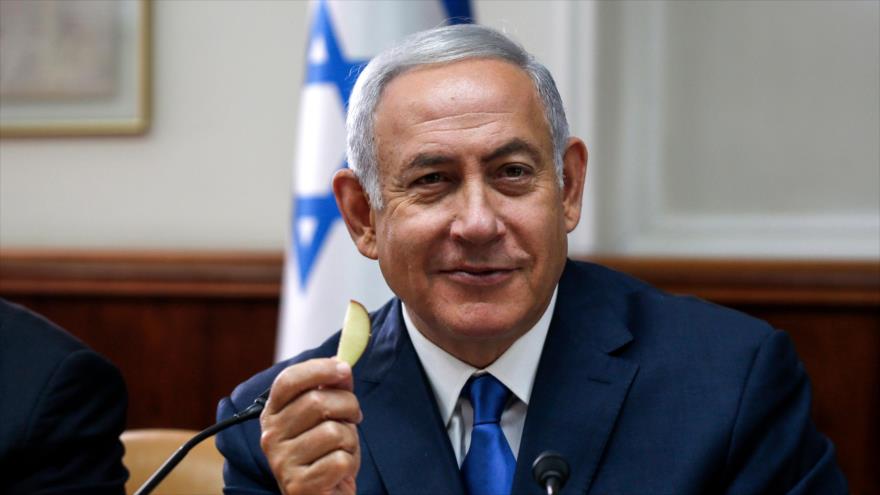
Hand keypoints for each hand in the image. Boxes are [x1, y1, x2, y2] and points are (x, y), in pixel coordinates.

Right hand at [259, 358, 362, 494]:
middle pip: (317, 402)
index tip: (344, 369)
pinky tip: (339, 471)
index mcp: (273, 414)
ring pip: (333, 432)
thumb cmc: (325, 453)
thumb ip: (331, 389)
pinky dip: (349, 463)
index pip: (287, 380)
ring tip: (342, 449)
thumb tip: (341, 363)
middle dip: (348, 405)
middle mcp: (270, 436)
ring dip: (350, 439)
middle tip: (353, 417)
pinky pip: (340, 461)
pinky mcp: (299, 486)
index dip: (318, 369)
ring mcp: (281, 462)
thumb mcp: (328, 416)